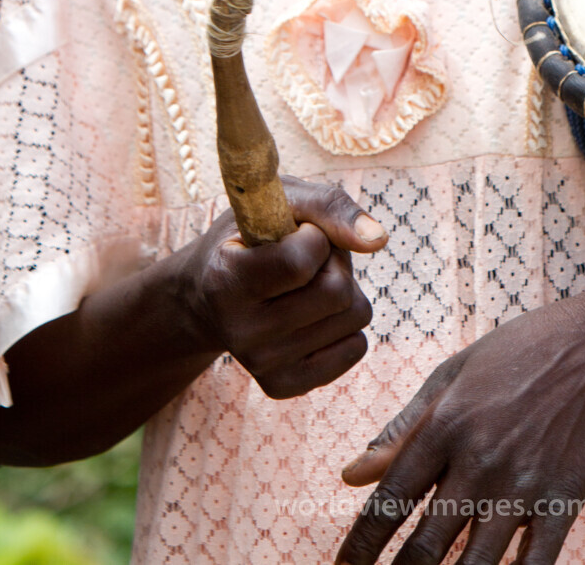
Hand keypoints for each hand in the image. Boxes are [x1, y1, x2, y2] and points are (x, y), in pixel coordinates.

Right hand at [185, 175, 385, 398]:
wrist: (208, 295)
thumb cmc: (252, 235)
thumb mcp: (280, 200)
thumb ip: (328, 206)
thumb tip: (377, 239)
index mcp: (226, 279)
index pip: (300, 262)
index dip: (314, 237)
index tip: (294, 233)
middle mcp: (240, 332)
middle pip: (337, 293)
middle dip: (334, 262)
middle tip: (306, 258)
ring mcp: (261, 364)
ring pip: (354, 317)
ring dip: (343, 289)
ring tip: (307, 283)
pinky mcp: (282, 384)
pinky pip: (355, 347)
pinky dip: (346, 323)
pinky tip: (312, 313)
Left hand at [337, 289, 584, 564]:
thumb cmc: (516, 353)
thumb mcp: (451, 375)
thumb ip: (401, 428)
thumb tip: (351, 474)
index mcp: (446, 425)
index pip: (389, 500)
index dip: (361, 546)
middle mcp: (480, 461)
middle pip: (426, 548)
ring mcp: (524, 487)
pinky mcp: (563, 503)